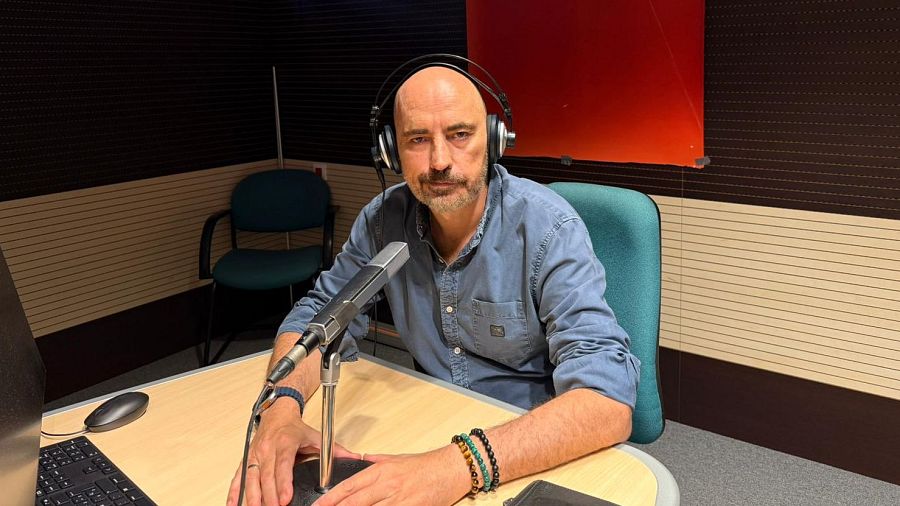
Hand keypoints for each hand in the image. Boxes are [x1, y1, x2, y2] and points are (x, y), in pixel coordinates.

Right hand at [226, 402, 359, 505]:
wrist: (277, 413)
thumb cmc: (294, 427)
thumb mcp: (316, 436)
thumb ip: (333, 449)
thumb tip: (352, 457)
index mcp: (285, 442)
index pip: (283, 465)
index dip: (283, 482)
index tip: (285, 498)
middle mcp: (267, 448)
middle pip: (266, 476)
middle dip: (269, 496)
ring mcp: (255, 454)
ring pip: (251, 478)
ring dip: (253, 497)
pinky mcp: (247, 459)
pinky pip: (239, 477)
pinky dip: (235, 492)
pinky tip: (234, 505)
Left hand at [313, 446, 470, 505]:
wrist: (452, 468)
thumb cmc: (428, 464)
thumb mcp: (397, 458)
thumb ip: (376, 461)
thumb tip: (360, 461)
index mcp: (381, 470)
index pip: (349, 486)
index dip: (331, 498)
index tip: (319, 505)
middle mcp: (388, 485)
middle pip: (355, 502)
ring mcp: (399, 499)